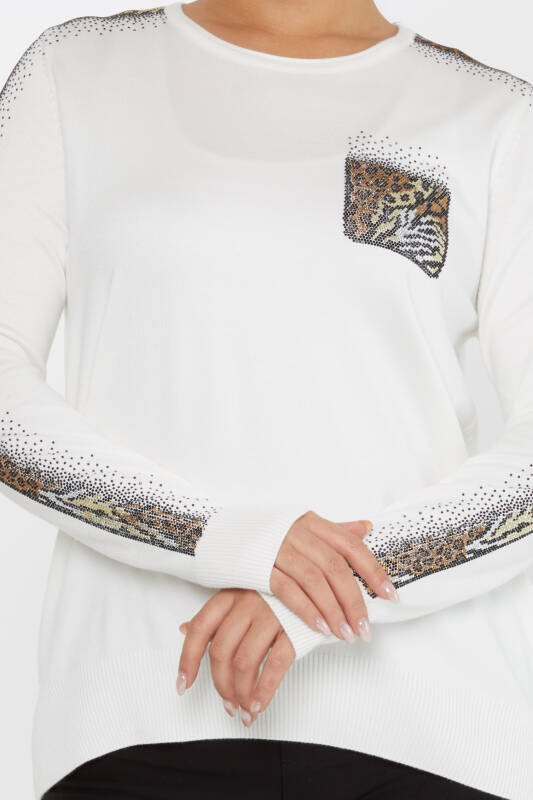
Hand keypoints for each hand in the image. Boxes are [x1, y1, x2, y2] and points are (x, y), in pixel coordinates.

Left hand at [176, 588, 294, 726]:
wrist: (322, 585)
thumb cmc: (280, 593)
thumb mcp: (244, 595)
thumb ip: (217, 615)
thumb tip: (185, 629)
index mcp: (231, 594)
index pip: (200, 629)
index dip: (188, 660)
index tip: (183, 684)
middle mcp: (247, 601)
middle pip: (221, 652)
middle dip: (221, 685)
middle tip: (227, 704)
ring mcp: (271, 613)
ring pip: (245, 662)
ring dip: (242, 694)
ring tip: (244, 710)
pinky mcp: (295, 628)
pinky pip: (274, 666)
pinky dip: (264, 692)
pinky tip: (259, 705)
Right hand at [269, 513, 399, 643]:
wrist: (218, 533)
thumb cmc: (265, 533)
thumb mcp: (301, 525)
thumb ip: (335, 530)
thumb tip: (367, 527)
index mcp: (312, 522)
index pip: (351, 546)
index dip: (373, 571)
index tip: (390, 596)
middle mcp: (298, 532)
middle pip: (335, 568)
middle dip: (355, 601)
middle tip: (365, 629)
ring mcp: (277, 548)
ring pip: (314, 581)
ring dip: (333, 611)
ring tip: (346, 635)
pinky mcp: (258, 565)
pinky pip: (288, 590)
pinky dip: (306, 610)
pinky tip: (319, 629)